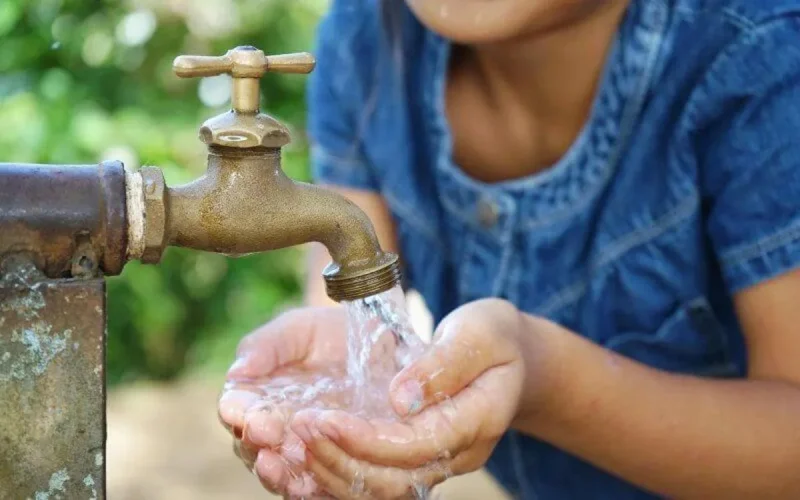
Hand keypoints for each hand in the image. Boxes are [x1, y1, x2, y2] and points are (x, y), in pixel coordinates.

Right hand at [218, 306, 354, 496]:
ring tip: (284, 467)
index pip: (236, 410)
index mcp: (254, 396)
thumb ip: (267, 346)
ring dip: (279, 473)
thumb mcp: (298, 329)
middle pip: (251, 446)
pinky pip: (314, 486)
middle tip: (271, 437)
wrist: (377, 345)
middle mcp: (270, 428)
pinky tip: (312, 485)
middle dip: (258, 445)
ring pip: (279, 472)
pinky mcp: (329, 464)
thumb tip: (238, 371)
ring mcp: (299, 450)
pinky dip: (311, 488)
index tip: (254, 416)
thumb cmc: (328, 333)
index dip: (241, 415)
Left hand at [290, 299, 530, 498]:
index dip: (366, 440)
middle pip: (393, 480)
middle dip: (340, 459)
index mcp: (476, 421)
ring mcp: (438, 462)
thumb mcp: (478, 334)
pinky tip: (307, 457)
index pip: (415, 445)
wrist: (511, 358)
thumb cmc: (494, 337)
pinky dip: (339, 474)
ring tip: (294, 443)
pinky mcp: (418, 460)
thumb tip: (399, 399)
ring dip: (333, 471)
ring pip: (381, 491)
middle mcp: (456, 454)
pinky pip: (376, 482)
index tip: (323, 418)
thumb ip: (443, 365)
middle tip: (298, 429)